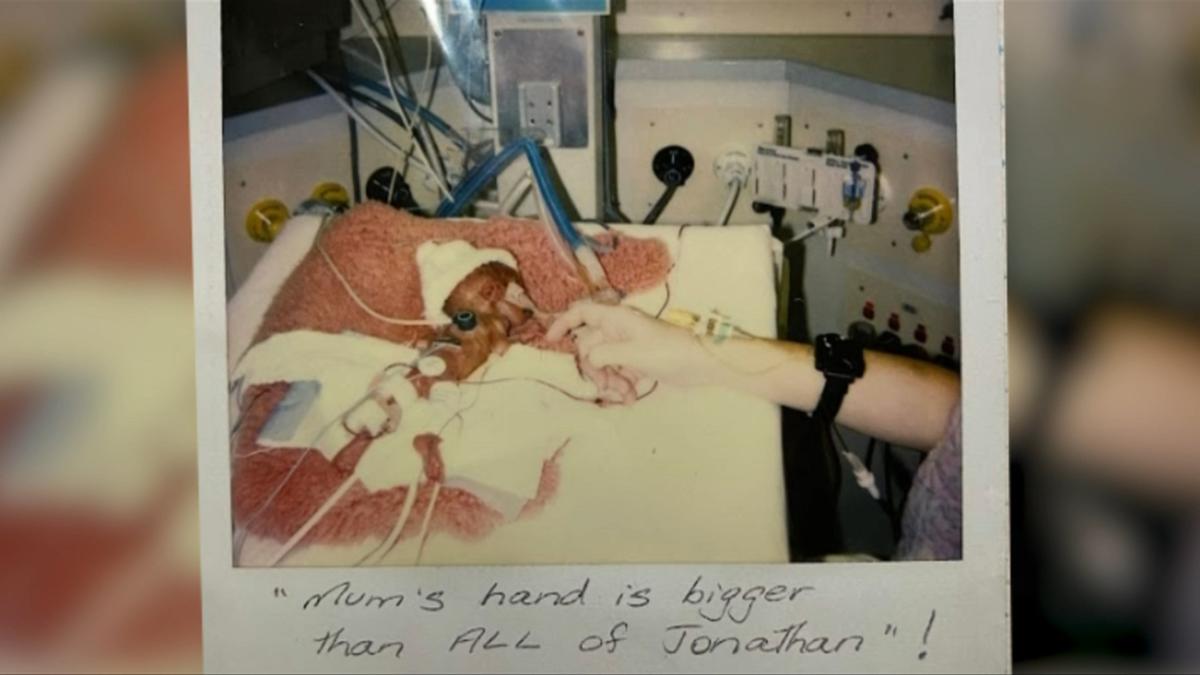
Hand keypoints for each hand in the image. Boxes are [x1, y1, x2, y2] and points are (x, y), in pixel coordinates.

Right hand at [545, 301, 713, 386]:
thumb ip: (603, 353)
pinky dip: (622, 386)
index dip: (564, 323)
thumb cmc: (667, 351)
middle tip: (607, 386)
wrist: (701, 364)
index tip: (551, 341)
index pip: (582, 313)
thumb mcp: (632, 353)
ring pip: (604, 364)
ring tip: (625, 395)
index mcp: (615, 319)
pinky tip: (631, 398)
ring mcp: (628, 347)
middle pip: (590, 348)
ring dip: (610, 382)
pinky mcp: (638, 363)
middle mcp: (618, 331)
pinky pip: (619, 374)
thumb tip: (588, 358)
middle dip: (595, 370)